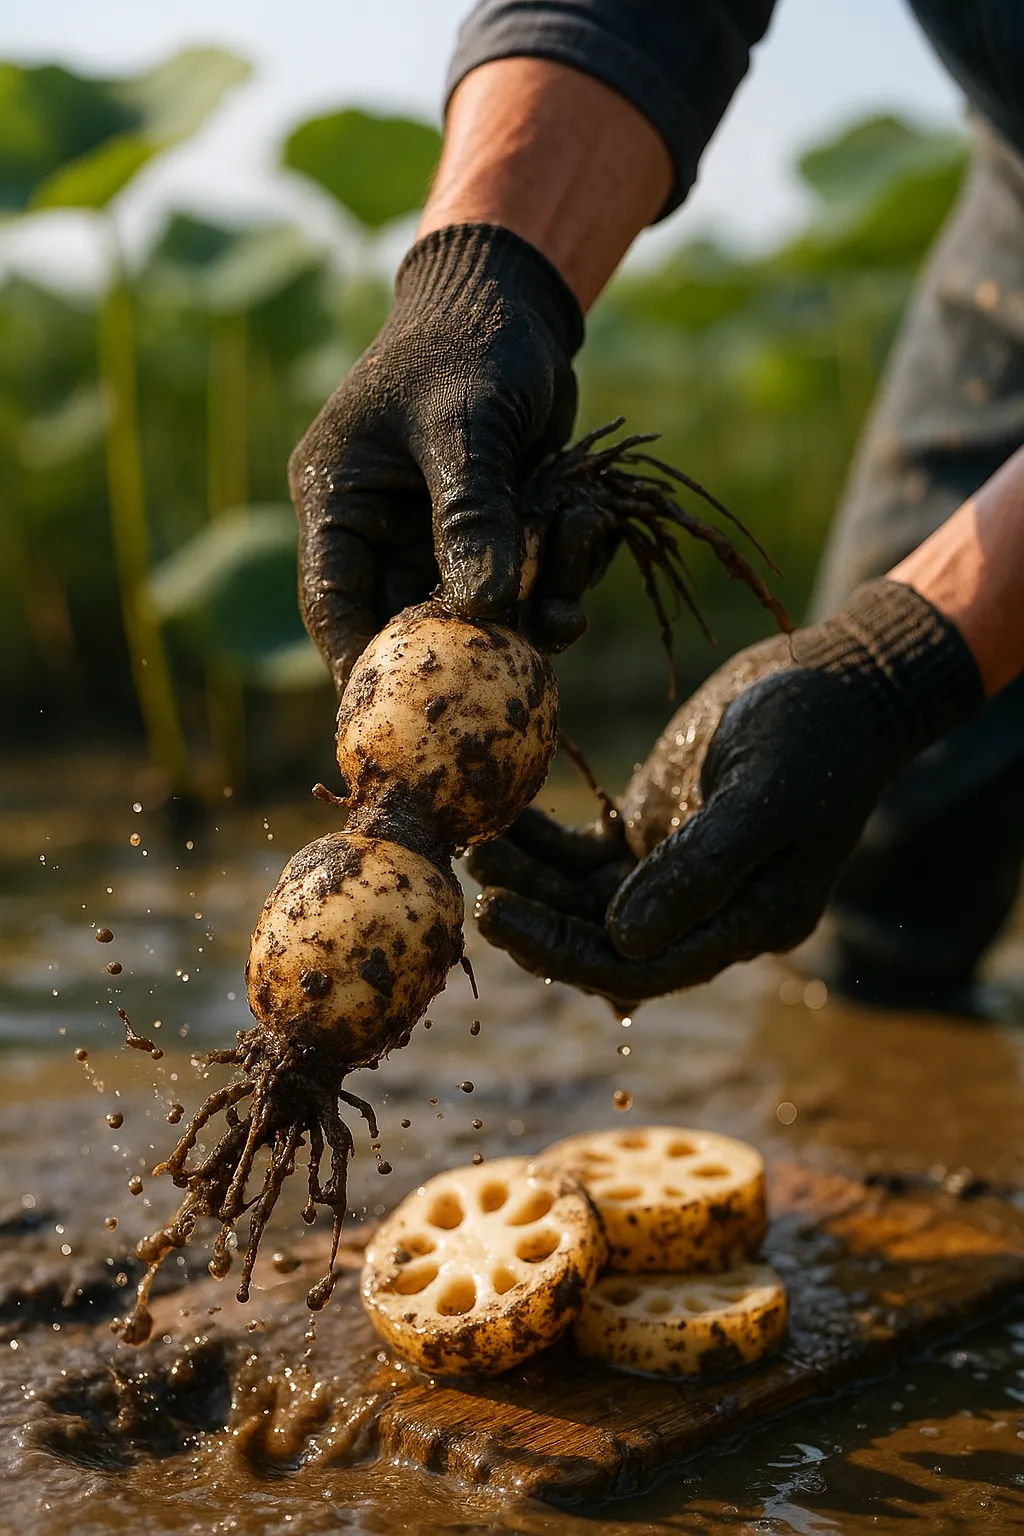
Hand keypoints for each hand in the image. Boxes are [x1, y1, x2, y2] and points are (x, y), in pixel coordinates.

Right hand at [288, 223, 584, 691]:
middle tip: (506, 693)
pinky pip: (521, 581)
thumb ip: (472, 514)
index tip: (395, 715)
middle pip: (409, 620)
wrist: (516, 301)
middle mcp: (383, 527)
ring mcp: (440, 533)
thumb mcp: (465, 425)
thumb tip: (485, 611)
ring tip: (566, 618)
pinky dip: (556, 581)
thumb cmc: (469, 345)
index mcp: (340, 500)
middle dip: (463, 654)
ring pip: (475, 609)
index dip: (361, 664)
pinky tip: (585, 557)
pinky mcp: (496, 530)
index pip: (335, 601)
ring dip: (525, 618)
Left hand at [470, 581, 982, 1005]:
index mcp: (749, 922)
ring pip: (586, 900)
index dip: (566, 952)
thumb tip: (622, 940)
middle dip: (537, 921)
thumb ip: (700, 867)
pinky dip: (543, 844)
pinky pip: (585, 855)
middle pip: (605, 942)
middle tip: (474, 892)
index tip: (499, 919)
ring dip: (531, 881)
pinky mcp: (654, 830)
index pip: (644, 967)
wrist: (839, 679)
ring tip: (477, 846)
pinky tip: (502, 822)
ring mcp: (676, 874)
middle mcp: (707, 912)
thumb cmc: (816, 732)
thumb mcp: (765, 795)